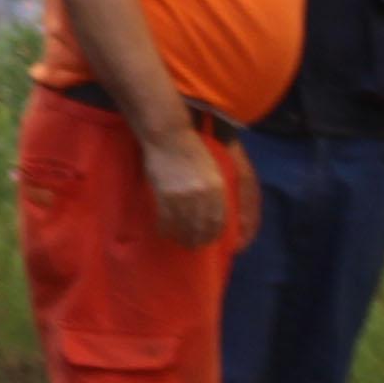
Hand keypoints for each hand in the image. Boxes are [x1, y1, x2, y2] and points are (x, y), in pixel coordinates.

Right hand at [138, 116, 233, 247]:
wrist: (170, 137)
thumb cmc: (192, 150)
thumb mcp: (212, 169)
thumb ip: (214, 190)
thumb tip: (210, 212)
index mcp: (217, 188)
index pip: (218, 220)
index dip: (213, 234)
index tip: (209, 239)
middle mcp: (202, 195)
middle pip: (202, 227)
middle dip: (198, 240)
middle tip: (194, 244)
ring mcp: (183, 196)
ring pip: (184, 227)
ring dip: (182, 237)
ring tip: (180, 240)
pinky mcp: (165, 196)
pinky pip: (166, 220)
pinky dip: (166, 229)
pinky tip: (165, 231)